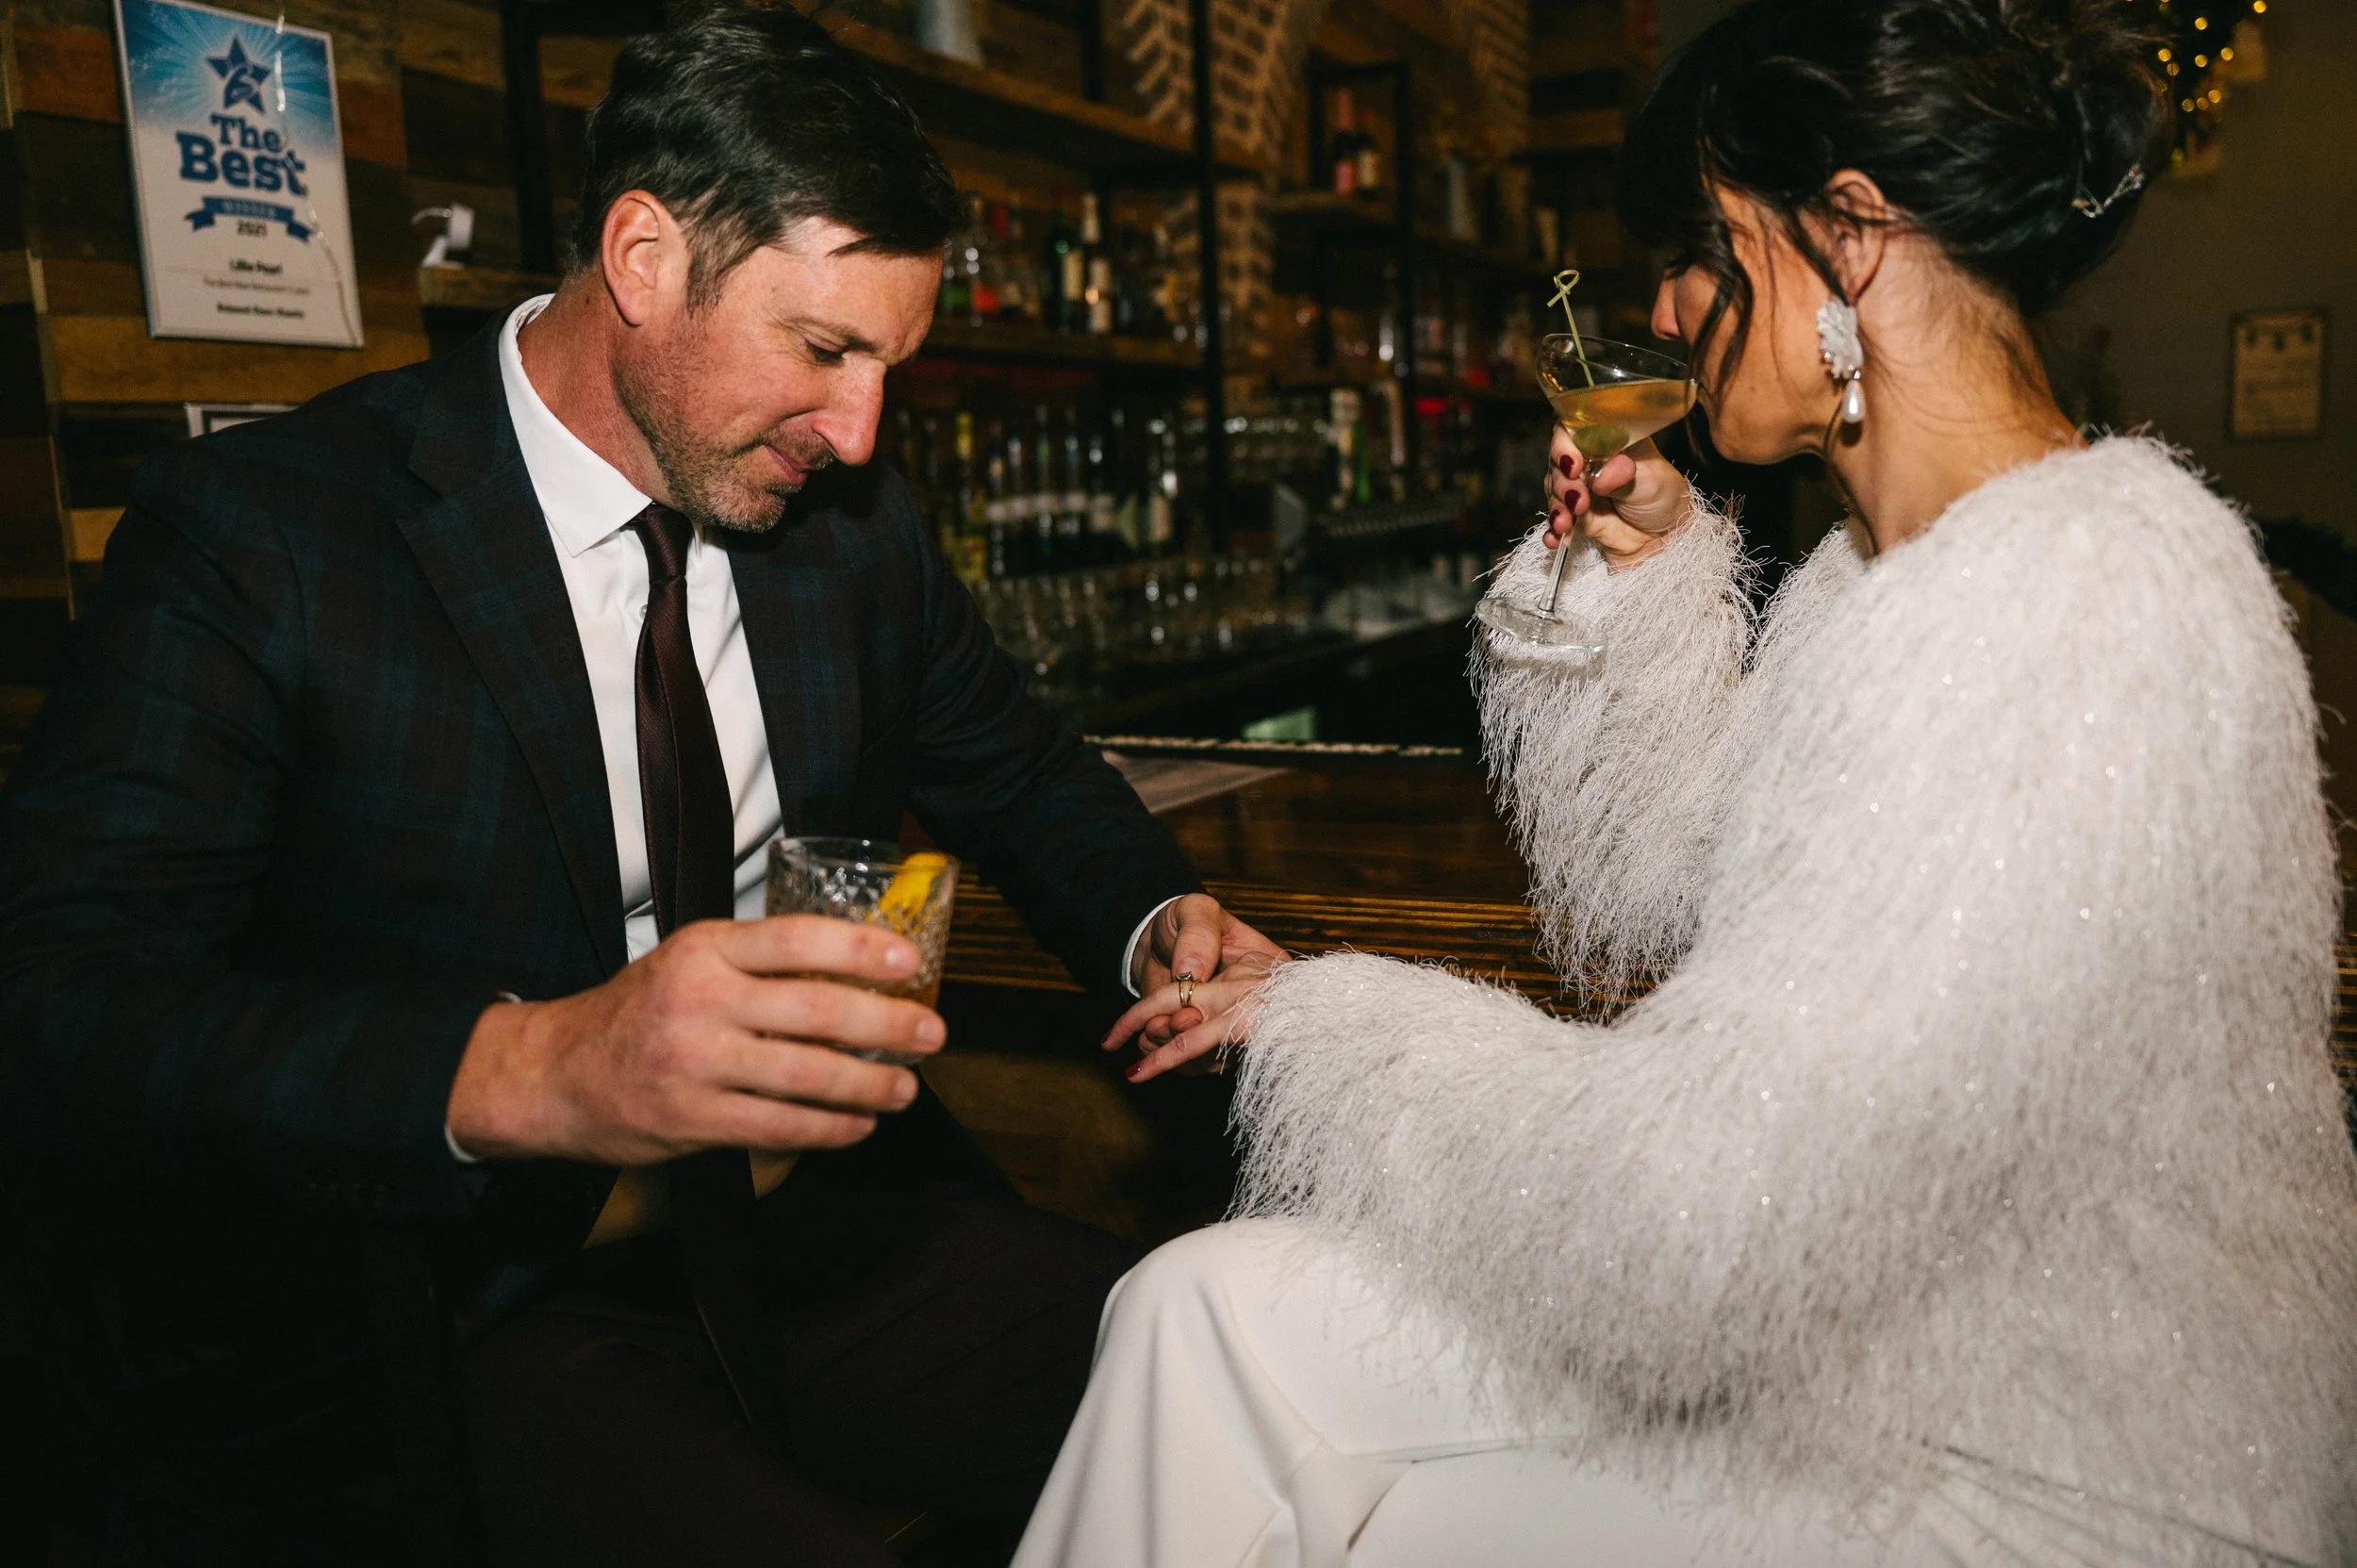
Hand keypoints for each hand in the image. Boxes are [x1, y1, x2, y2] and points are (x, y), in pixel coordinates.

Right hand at [445, 915, 944, 1165]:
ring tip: (905, 1088)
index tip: (909, 959)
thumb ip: (759, 961)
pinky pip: (779, 1126)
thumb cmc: (640, 1012)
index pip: (796, 938)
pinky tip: (858, 1125)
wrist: (555, 1075)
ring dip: (869, 1084)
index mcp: (704, 949)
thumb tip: (857, 966)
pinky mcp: (692, 1119)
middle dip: (887, 1024)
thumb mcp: (690, 960)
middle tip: (931, 1033)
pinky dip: (829, 1128)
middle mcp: (700, 1000)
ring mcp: (695, 1063)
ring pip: (806, 1075)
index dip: (861, 948)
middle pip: (816, 1010)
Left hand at [1108, 892, 1285, 1080]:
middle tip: (1153, 1026)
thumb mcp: (1195, 910)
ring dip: (1169, 1049)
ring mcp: (1231, 1029)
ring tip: (1144, 1030)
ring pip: (1208, 1058)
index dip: (1226, 1014)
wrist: (1157, 939)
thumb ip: (1197, 934)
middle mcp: (1254, 1005)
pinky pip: (1191, 1065)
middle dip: (1186, 1034)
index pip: (1259, 1002)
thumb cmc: (1186, 920)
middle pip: (1230, 1037)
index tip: (1186, 1012)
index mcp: (1268, 970)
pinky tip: (1142, 1041)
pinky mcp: (1208, 1046)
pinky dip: (1162, 1057)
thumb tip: (1193, 971)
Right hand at [1543, 427, 1692, 569]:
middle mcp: (1589, 461)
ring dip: (1557, 507)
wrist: (1667, 537)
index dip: (1566, 445)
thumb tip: (1603, 474)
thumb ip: (1624, 475)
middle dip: (1563, 482)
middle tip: (1578, 499)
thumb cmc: (1664, 497)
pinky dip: (1553, 530)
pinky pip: (1557, 520)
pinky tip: (1554, 539)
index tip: (1573, 465)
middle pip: (1559, 462)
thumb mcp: (1652, 480)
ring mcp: (1580, 488)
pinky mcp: (1576, 515)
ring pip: (1554, 490)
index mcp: (1607, 441)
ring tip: (1566, 523)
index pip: (1574, 431)